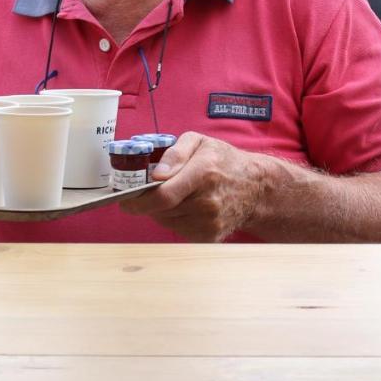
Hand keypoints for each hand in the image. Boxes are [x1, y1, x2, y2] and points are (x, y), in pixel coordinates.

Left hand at [119, 131, 267, 241]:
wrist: (256, 188)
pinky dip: (174, 220)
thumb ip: (175, 153)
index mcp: (202, 174)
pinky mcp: (209, 237)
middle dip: (147, 202)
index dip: (137, 201)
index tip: (123, 200)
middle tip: (147, 192)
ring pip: (166, 222)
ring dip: (161, 211)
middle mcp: (207, 202)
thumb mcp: (200, 142)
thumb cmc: (224, 161)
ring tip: (174, 196)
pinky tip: (186, 207)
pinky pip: (178, 231)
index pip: (162, 196)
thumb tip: (156, 174)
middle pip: (160, 210)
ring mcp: (209, 223)